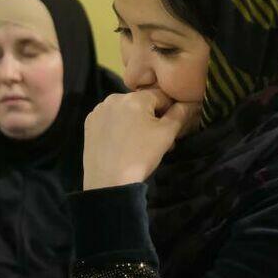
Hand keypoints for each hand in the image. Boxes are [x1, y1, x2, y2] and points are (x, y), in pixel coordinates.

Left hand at [82, 88, 199, 189]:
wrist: (108, 181)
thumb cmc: (141, 155)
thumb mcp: (166, 134)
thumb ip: (179, 114)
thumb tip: (189, 102)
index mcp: (134, 98)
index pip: (161, 96)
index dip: (170, 111)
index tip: (171, 129)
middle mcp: (113, 98)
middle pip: (141, 103)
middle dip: (152, 118)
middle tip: (157, 140)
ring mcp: (98, 111)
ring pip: (125, 111)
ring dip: (136, 122)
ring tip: (140, 144)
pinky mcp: (89, 124)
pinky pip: (111, 119)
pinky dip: (119, 127)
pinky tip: (122, 143)